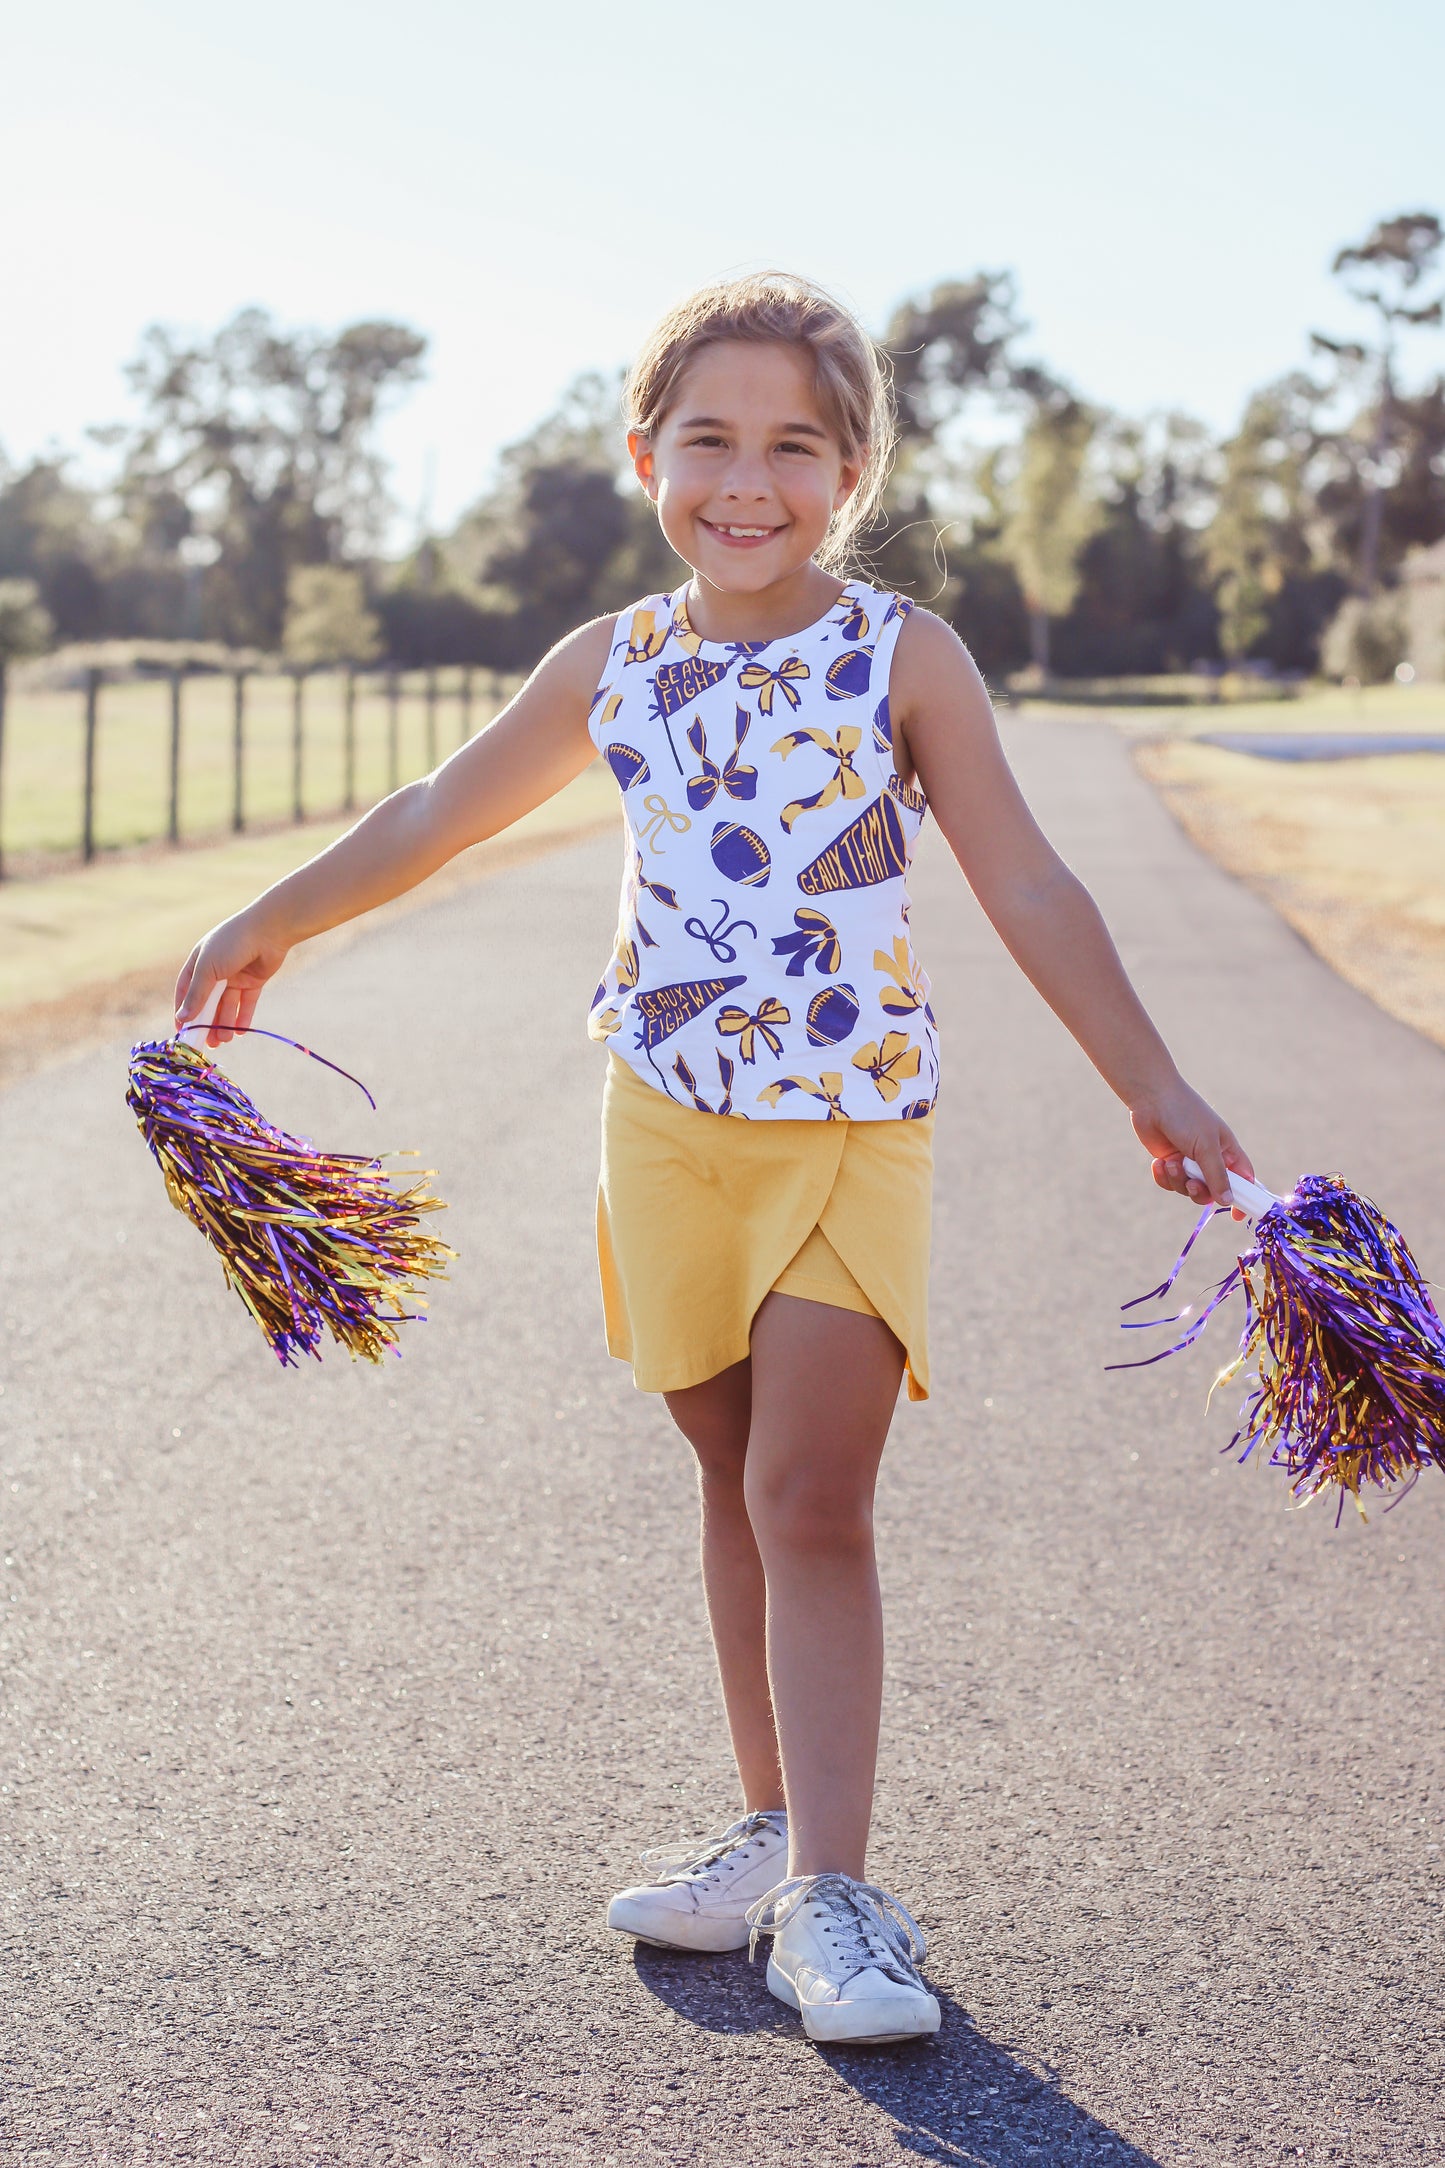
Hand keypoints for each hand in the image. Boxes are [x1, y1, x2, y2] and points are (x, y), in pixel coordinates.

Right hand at [174, 908, 289, 1047]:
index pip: (186, 990)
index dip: (183, 1010)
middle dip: (206, 1022)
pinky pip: (246, 1003)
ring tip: (223, 1041)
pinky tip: (239, 1032)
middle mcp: (216, 969)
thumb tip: (182, 1018)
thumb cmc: (232, 944)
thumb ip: (196, 995)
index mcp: (199, 962)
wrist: (269, 930)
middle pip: (208, 1001)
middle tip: (205, 1043)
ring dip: (224, 1023)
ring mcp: (235, 976)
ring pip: (227, 1005)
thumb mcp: (208, 969)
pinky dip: (242, 1017)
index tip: (182, 1030)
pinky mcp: (254, 981)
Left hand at [1130, 1074, 1255, 1221]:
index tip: (1237, 1217)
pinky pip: (1170, 1183)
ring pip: (1188, 1189)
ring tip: (1171, 1162)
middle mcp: (1210, 1158)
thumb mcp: (1206, 1146)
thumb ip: (1217, 1175)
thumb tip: (1228, 1201)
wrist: (1152, 1099)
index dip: (1244, 1198)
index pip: (1244, 1180)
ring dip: (1178, 1180)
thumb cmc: (1185, 1115)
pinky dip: (1164, 1176)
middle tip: (1192, 1183)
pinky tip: (1158, 1163)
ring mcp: (1189, 1162)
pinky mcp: (1169, 1162)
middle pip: (1213, 1192)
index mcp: (1228, 1151)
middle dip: (1200, 1191)